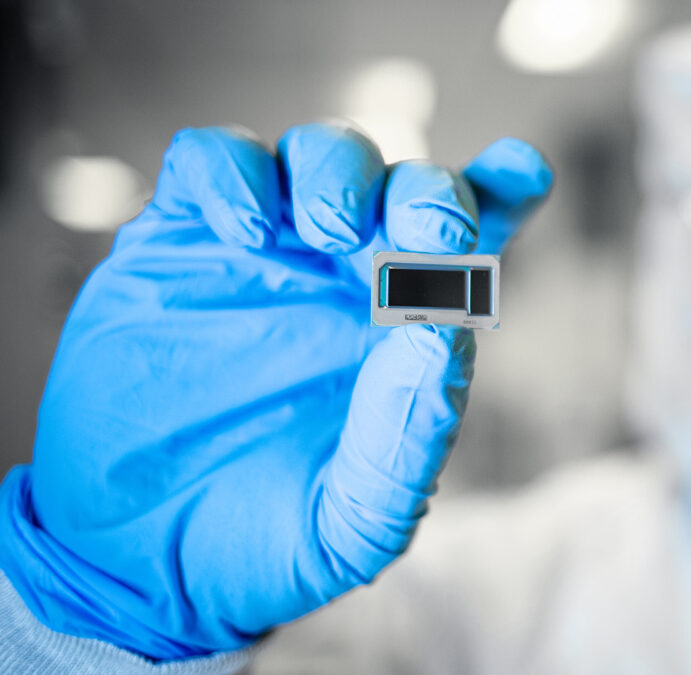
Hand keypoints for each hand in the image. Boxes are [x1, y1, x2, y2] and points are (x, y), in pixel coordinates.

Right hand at [0, 124, 551, 658]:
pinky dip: (233, 171)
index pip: (474, 244)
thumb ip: (407, 436)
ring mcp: (265, 254)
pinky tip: (244, 229)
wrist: (138, 564)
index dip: (504, 192)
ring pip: (321, 153)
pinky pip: (210, 162)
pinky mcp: (179, 243)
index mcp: (407, 331)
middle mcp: (346, 278)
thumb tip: (447, 327)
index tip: (525, 173)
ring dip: (339, 170)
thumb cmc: (265, 545)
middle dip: (428, 187)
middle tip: (427, 227)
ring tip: (327, 231)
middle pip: (408, 183)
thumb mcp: (354, 522)